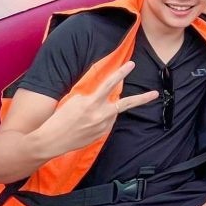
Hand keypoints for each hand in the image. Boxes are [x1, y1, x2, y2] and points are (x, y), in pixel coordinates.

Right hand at [39, 62, 157, 155]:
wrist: (51, 140)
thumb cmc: (60, 117)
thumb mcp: (74, 100)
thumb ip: (91, 96)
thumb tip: (104, 94)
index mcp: (91, 103)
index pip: (109, 84)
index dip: (121, 73)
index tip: (131, 65)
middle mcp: (100, 115)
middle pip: (125, 103)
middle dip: (142, 99)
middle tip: (155, 93)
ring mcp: (102, 126)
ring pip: (113, 112)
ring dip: (107, 110)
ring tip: (88, 115)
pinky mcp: (101, 135)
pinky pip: (107, 122)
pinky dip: (102, 119)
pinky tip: (88, 123)